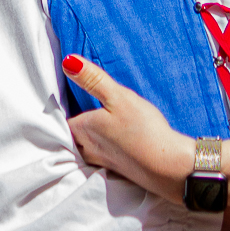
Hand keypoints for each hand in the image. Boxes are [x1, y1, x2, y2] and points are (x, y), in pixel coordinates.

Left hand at [62, 56, 229, 212]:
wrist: (167, 166)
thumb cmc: (142, 129)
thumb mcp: (118, 97)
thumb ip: (92, 79)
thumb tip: (67, 61)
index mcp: (82, 129)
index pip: (61, 119)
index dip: (63, 107)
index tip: (68, 95)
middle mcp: (85, 148)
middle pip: (71, 134)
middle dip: (74, 123)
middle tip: (80, 106)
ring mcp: (99, 161)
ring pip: (83, 146)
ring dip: (86, 136)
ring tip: (95, 122)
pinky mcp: (114, 169)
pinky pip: (98, 155)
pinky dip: (100, 146)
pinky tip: (112, 139)